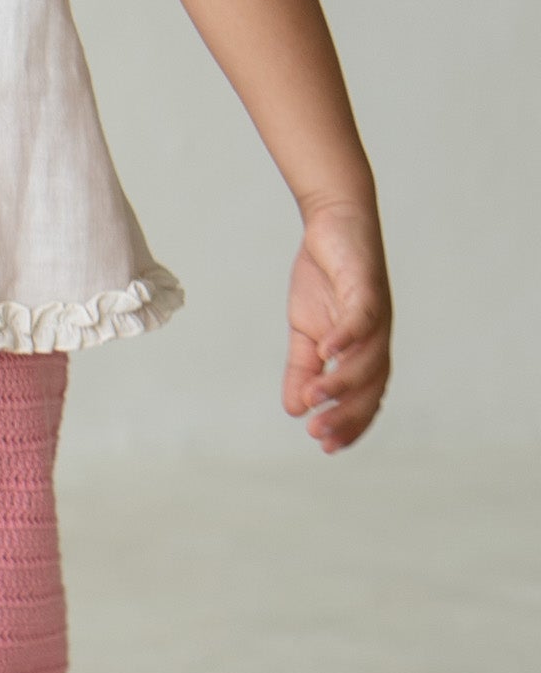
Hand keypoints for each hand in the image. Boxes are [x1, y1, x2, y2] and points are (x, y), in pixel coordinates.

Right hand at [283, 200, 389, 451]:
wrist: (332, 225)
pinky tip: (327, 350)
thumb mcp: (304, 331)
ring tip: (316, 397)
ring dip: (343, 381)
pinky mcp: (367, 288)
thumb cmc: (324, 278)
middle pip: (371, 386)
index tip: (326, 447)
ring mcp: (375, 316)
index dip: (349, 424)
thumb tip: (295, 409)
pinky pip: (362, 318)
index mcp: (364, 353)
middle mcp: (376, 340)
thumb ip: (302, 369)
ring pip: (368, 358)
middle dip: (346, 413)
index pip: (364, 398)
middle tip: (318, 433)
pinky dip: (346, 337)